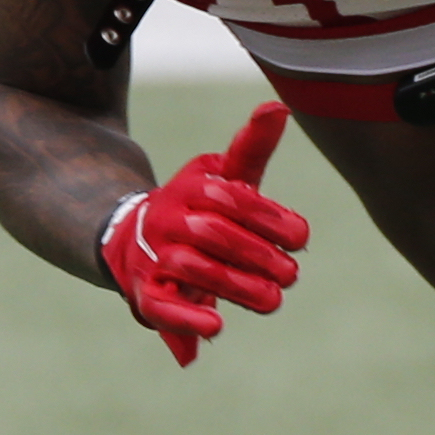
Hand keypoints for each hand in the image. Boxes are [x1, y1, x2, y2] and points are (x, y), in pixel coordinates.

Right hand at [99, 100, 309, 366]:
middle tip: (292, 274)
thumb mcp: (223, 176)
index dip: (270, 217)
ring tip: (273, 300)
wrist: (133, 238)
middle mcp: (169, 218)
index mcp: (191, 187)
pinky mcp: (145, 292)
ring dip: (236, 286)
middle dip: (258, 255)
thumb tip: (279, 107)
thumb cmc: (198, 209)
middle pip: (214, 234)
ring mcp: (155, 255)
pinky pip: (161, 306)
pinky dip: (186, 319)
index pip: (232, 198)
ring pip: (193, 269)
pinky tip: (216, 327)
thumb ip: (252, 147)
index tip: (302, 237)